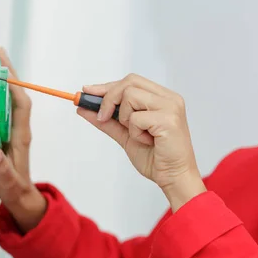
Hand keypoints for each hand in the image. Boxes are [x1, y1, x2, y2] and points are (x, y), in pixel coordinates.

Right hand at [0, 49, 46, 232]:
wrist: (21, 197)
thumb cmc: (14, 189)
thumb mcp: (7, 183)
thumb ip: (2, 170)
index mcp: (21, 136)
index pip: (20, 105)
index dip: (14, 86)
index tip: (4, 69)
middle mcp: (19, 128)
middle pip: (15, 95)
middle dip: (8, 74)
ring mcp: (12, 129)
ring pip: (8, 100)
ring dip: (1, 81)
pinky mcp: (6, 133)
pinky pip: (2, 108)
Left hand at [78, 74, 205, 210]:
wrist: (174, 177)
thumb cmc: (156, 157)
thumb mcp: (126, 135)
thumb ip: (108, 120)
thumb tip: (84, 108)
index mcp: (163, 98)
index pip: (132, 81)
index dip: (108, 86)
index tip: (87, 92)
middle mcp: (169, 98)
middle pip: (130, 82)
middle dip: (109, 98)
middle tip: (103, 117)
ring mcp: (171, 107)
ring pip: (130, 96)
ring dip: (125, 118)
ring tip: (138, 134)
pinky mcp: (169, 120)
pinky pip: (136, 118)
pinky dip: (135, 132)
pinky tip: (148, 141)